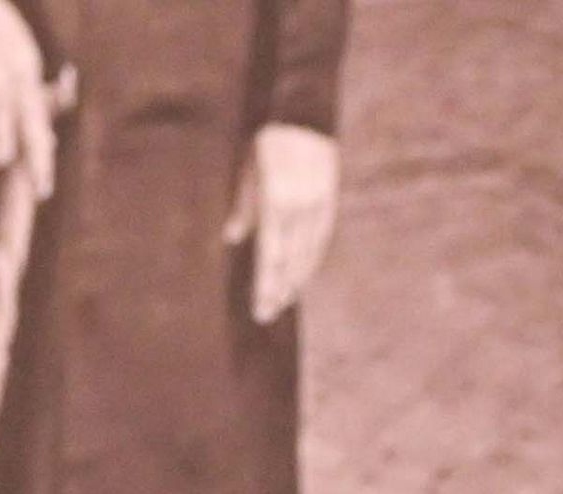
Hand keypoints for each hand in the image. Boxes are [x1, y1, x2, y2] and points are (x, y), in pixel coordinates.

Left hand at [236, 121, 339, 321]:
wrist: (304, 112)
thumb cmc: (268, 143)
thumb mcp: (249, 172)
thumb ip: (244, 207)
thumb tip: (233, 239)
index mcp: (274, 200)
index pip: (270, 255)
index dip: (266, 285)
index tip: (261, 308)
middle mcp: (298, 205)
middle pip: (290, 258)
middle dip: (279, 288)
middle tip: (269, 313)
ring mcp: (317, 200)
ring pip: (308, 250)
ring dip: (297, 277)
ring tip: (285, 299)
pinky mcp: (329, 194)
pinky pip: (322, 233)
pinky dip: (312, 256)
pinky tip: (303, 272)